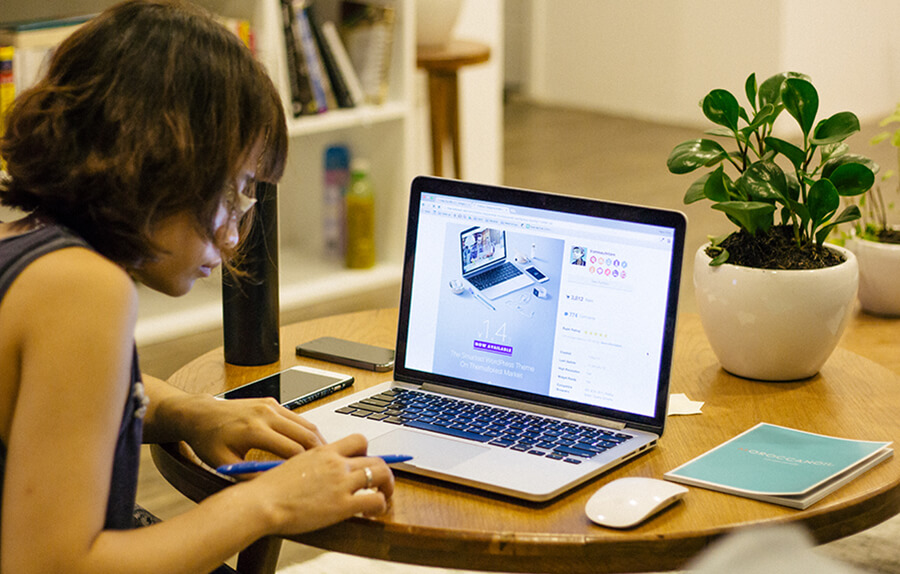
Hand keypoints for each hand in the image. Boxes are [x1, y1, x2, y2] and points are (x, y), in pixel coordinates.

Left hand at [180, 396, 326, 468]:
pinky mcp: (272, 402)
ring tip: (325, 458)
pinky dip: (307, 431)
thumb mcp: (224, 464)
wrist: (200, 414)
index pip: (292, 449)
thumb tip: (274, 488)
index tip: (314, 478)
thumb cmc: (209, 440)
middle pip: (305, 434)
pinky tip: (310, 445)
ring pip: (306, 424)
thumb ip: (250, 476)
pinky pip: (297, 417)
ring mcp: (270, 406)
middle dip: (320, 453)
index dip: (306, 466)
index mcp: (254, 430)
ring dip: (317, 441)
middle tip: (330, 468)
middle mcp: (265, 414)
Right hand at [247, 433, 394, 534]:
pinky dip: (380, 505)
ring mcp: (341, 482)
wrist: (262, 502)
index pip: (358, 440)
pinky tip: (372, 513)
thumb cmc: (269, 488)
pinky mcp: (342, 504)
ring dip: (387, 486)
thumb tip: (317, 471)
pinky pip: (375, 500)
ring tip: (382, 497)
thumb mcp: (293, 464)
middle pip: (375, 458)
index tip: (366, 462)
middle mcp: (336, 463)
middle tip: (380, 484)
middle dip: (383, 471)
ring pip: (381, 474)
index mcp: (324, 451)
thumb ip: (311, 464)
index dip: (367, 451)